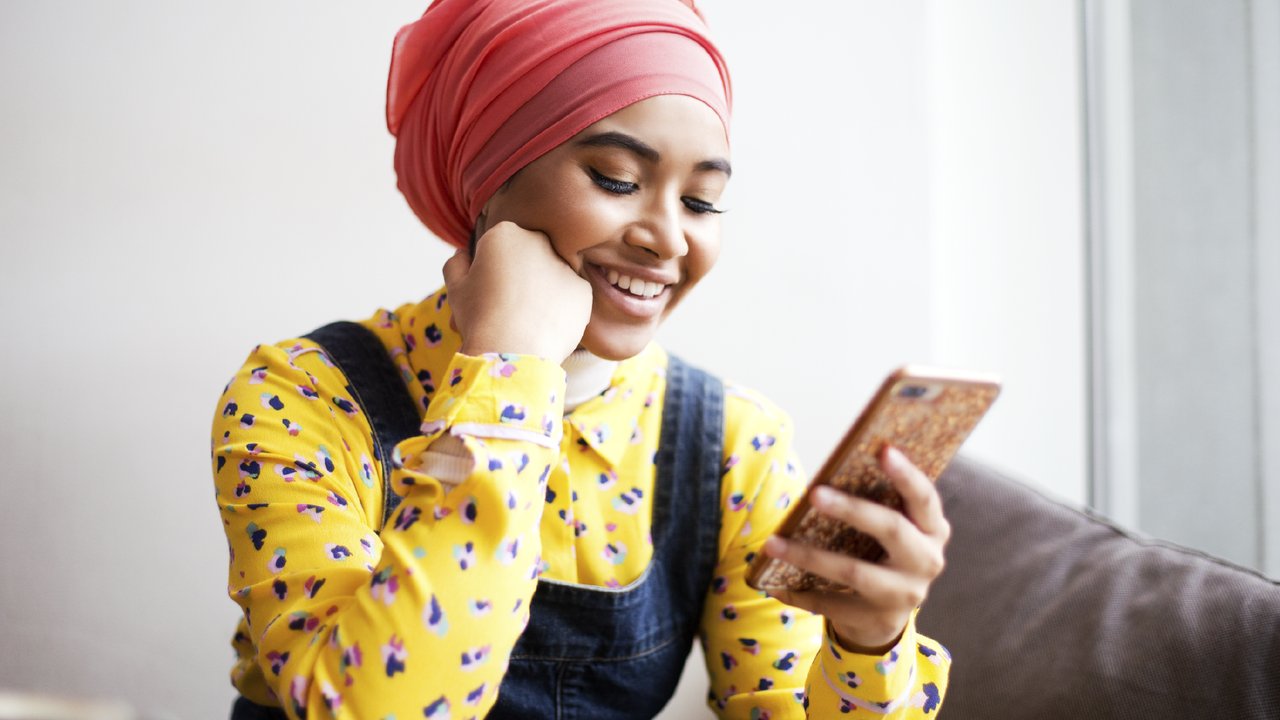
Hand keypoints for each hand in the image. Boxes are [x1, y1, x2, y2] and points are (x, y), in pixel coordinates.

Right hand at [443, 221, 592, 361]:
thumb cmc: (478, 318)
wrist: (511, 351)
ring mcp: (564, 264)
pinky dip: (560, 309)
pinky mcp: (583, 290)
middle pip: (530, 255)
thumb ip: (456, 264)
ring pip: (552, 275)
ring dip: (542, 290)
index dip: (492, 269)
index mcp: (505, 232)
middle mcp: (538, 240)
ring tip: (526, 319)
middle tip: (509, 305)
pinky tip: (545, 326)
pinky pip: (571, 297)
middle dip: (521, 274)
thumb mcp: (455, 289)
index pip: (501, 245)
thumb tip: (463, 254)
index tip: (488, 290)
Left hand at [762, 445, 949, 652]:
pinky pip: (833, 602)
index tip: (884, 449)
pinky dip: (800, 592)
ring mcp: (905, 594)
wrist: (886, 615)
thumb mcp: (891, 529)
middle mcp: (926, 561)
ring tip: (772, 543)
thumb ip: (876, 504)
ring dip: (808, 556)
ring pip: (854, 571)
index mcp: (932, 529)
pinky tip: (774, 583)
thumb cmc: (882, 553)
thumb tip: (828, 474)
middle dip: (851, 509)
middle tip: (814, 493)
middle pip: (891, 529)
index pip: (924, 497)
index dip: (906, 474)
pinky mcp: (879, 619)